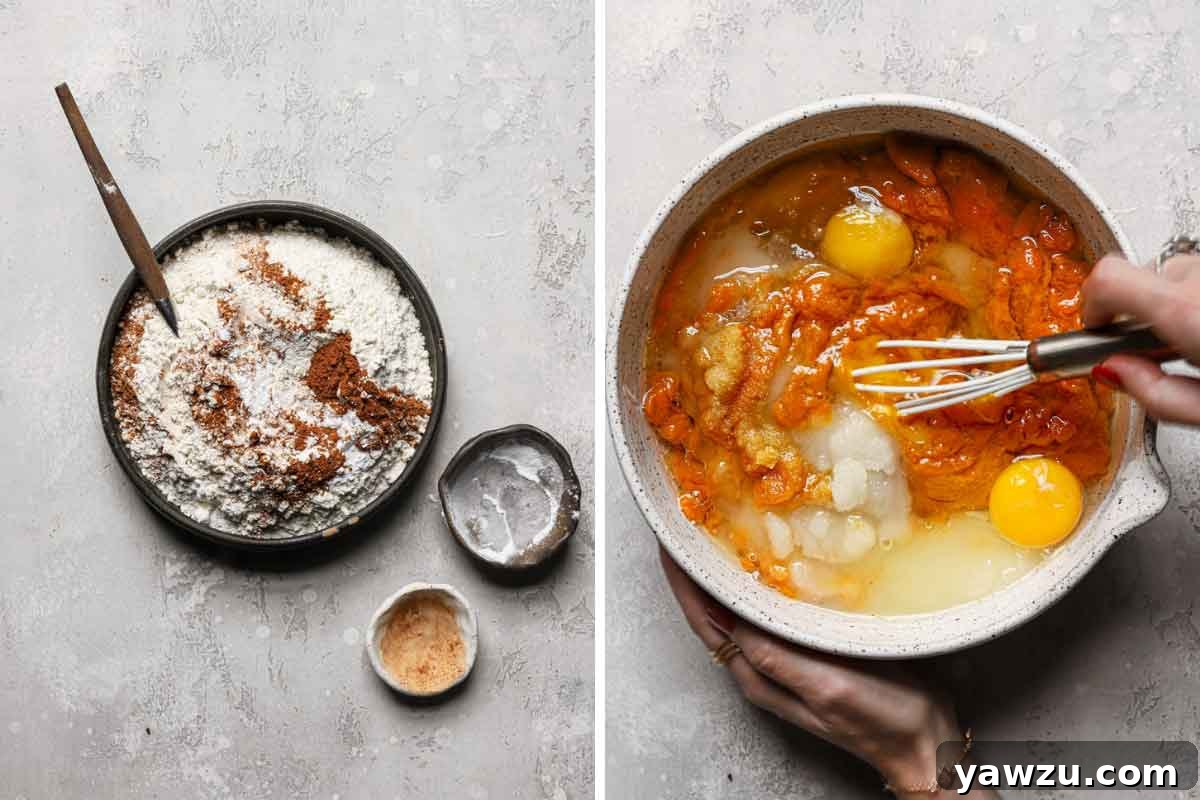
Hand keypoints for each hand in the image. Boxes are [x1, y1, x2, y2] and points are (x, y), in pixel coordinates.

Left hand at [660, 548, 995, 798]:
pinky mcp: (806, 649)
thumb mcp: (826, 685)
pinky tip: (766, 560)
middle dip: (696, 570)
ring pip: (737, 609)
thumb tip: (733, 619)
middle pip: (712, 611)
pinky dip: (757, 582)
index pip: (703, 619)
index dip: (683, 580)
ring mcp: (782, 658)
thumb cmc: (879, 718)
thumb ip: (776, 657)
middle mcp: (760, 666)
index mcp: (756, 674)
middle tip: (689, 523)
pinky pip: (768, 609)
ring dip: (723, 574)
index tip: (670, 541)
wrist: (922, 742)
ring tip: (715, 533)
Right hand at [1082, 254, 1199, 424]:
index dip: (1089, 305)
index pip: (1106, 280)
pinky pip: (1194, 278)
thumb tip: (1113, 372)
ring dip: (1168, 306)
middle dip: (1133, 314)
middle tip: (1153, 351)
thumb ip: (1155, 395)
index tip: (1094, 331)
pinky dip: (1192, 300)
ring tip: (1192, 343)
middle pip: (1136, 278)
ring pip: (1170, 275)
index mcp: (1186, 311)